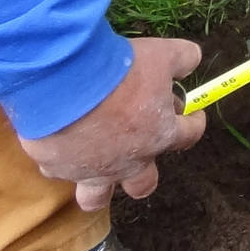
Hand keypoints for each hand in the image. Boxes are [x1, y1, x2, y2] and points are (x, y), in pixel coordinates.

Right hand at [18, 36, 206, 211]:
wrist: (62, 83)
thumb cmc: (119, 71)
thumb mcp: (163, 54)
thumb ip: (184, 59)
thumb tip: (191, 61)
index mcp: (159, 136)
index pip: (189, 136)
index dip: (194, 124)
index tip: (193, 116)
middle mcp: (127, 163)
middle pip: (143, 184)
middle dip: (145, 171)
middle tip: (140, 148)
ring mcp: (90, 171)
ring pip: (96, 197)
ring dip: (100, 186)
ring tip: (96, 167)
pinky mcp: (55, 167)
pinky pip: (60, 170)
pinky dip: (62, 158)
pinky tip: (60, 140)